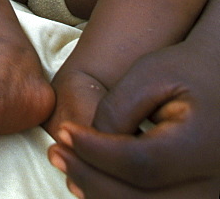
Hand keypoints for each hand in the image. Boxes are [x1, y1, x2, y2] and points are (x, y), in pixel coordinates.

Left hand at [47, 39, 219, 197]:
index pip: (141, 164)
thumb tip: (88, 144)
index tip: (63, 131)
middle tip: (55, 152)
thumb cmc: (184, 71)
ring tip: (68, 167)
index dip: (96, 152)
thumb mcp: (152, 73)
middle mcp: (212, 184)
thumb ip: (119, 107)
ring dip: (99, 195)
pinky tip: (91, 180)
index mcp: (201, 147)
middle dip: (89, 177)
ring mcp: (207, 198)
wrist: (219, 81)